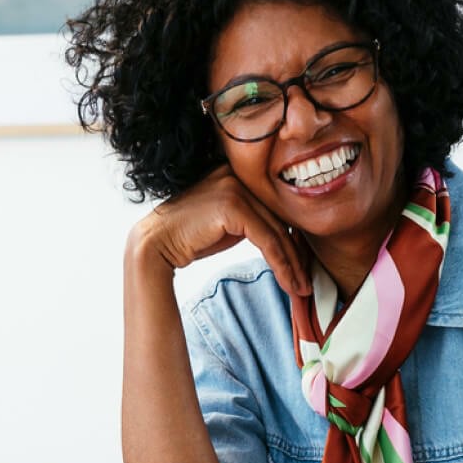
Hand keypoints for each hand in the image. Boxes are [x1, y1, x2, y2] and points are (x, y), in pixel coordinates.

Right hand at [128, 165, 309, 296]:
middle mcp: (239, 174)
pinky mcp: (233, 205)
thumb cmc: (190, 236)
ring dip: (293, 265)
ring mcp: (235, 186)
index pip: (276, 208)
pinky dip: (282, 265)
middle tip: (307, 282)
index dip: (293, 238)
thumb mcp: (229, 224)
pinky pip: (268, 239)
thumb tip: (286, 235)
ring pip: (278, 231)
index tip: (303, 266)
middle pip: (280, 218)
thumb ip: (254, 220)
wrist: (156, 243)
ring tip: (301, 289)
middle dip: (297, 254)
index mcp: (239, 172)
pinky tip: (289, 283)